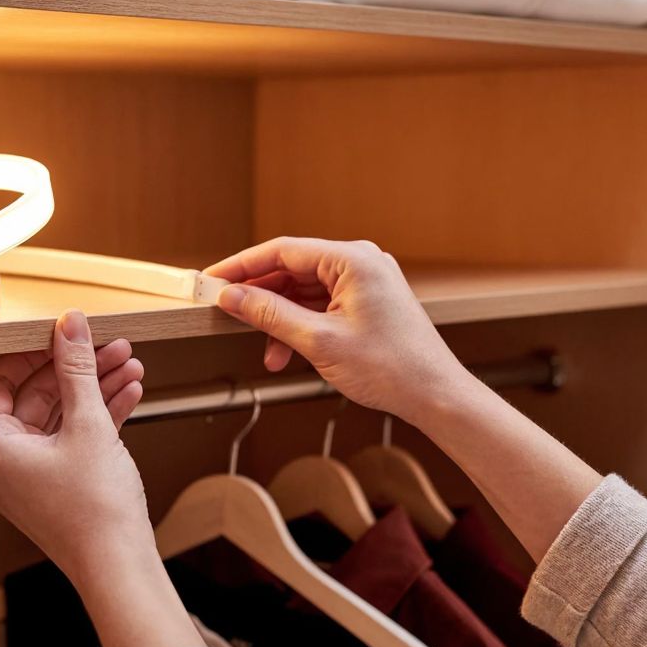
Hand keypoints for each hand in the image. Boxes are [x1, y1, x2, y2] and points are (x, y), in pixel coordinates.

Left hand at [0, 310, 151, 575]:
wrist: (119, 567)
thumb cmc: (94, 514)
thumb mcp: (87, 424)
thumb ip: (77, 369)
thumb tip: (68, 328)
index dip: (31, 352)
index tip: (59, 335)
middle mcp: (4, 464)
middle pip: (35, 396)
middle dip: (78, 369)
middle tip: (108, 347)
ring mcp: (30, 477)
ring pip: (59, 417)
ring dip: (94, 389)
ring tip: (127, 367)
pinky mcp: (56, 486)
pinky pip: (70, 440)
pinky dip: (97, 417)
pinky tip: (127, 396)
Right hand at [206, 237, 473, 422]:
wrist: (435, 395)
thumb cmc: (390, 367)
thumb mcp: (318, 341)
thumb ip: (269, 314)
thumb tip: (231, 297)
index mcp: (352, 260)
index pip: (281, 251)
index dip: (241, 266)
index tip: (211, 280)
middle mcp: (360, 262)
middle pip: (291, 269)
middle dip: (259, 297)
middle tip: (227, 313)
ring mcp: (366, 282)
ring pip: (304, 291)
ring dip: (280, 318)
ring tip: (266, 351)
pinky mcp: (368, 302)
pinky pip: (321, 304)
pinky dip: (300, 325)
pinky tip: (287, 352)